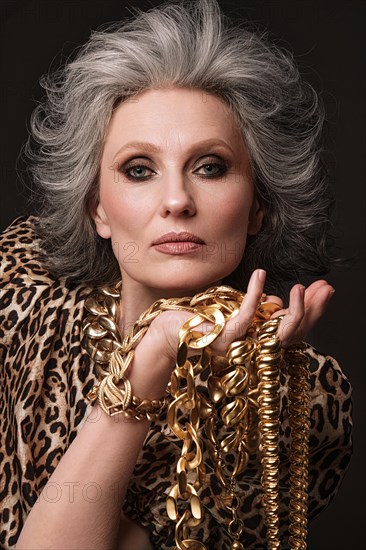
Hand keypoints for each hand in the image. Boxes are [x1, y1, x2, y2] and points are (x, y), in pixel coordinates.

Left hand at [130, 270, 334, 398]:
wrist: (161, 335)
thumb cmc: (193, 321)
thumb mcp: (229, 311)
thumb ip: (252, 309)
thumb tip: (274, 301)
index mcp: (254, 344)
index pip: (291, 332)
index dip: (311, 314)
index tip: (323, 291)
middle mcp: (250, 351)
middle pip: (292, 336)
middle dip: (313, 312)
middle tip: (327, 289)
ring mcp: (237, 348)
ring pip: (276, 335)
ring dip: (295, 311)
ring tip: (302, 287)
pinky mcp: (221, 340)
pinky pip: (245, 319)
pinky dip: (255, 295)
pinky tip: (260, 274)